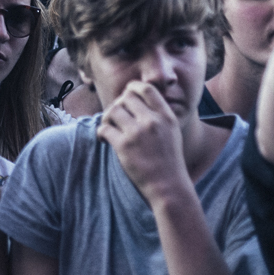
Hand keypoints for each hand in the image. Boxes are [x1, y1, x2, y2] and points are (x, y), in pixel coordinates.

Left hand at [97, 78, 189, 207]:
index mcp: (166, 116)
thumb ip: (159, 114)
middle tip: (116, 118)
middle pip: (126, 97)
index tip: (126, 96)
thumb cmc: (169, 160)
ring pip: (112, 110)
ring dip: (107, 118)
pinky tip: (105, 140)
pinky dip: (101, 133)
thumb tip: (136, 97)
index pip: (146, 88)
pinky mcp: (124, 146)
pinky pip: (104, 129)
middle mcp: (153, 121)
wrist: (169, 187)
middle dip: (118, 105)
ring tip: (110, 128)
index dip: (132, 88)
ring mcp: (138, 133)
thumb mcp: (172, 131)